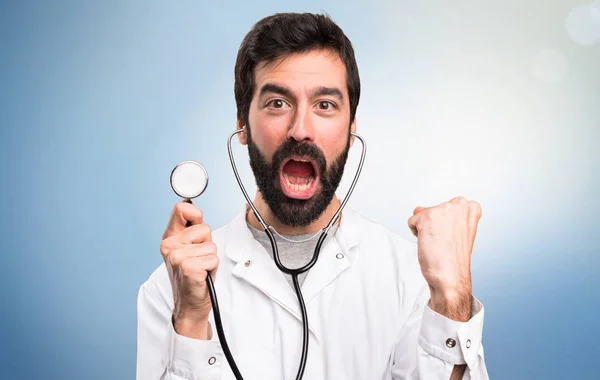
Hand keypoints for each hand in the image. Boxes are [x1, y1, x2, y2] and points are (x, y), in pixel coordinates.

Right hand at [160, 201, 218, 338]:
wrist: (189, 303)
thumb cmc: (192, 275)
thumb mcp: (189, 248)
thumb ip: (191, 228)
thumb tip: (193, 208)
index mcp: (169, 238)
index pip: (182, 209)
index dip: (195, 215)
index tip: (196, 225)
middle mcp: (169, 246)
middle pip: (204, 228)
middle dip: (207, 244)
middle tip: (198, 259)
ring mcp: (177, 257)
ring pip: (211, 246)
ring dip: (210, 258)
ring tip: (200, 268)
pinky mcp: (188, 268)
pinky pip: (213, 259)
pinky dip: (212, 268)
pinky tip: (202, 275)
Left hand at [407, 196, 481, 319]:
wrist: (451, 277)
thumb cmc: (453, 258)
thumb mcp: (454, 230)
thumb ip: (441, 214)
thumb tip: (418, 208)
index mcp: (470, 207)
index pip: (447, 206)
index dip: (445, 224)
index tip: (453, 236)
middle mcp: (459, 204)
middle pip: (433, 208)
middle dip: (434, 225)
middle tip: (445, 242)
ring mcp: (443, 209)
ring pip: (422, 214)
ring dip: (424, 230)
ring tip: (438, 243)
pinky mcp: (427, 217)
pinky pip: (411, 221)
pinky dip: (416, 234)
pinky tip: (430, 244)